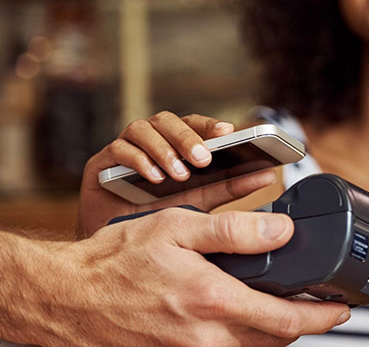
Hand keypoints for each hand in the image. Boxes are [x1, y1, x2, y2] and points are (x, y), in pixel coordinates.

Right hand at [55, 208, 350, 346]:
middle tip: (321, 306)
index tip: (343, 308)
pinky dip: (245, 339)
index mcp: (213, 303)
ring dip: (275, 333)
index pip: (287, 321)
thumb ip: (234, 231)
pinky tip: (243, 318)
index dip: (322, 317)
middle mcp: (207, 338)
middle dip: (304, 325)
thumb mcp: (178, 228)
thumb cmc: (116, 261)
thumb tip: (283, 230)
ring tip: (286, 308)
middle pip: (276, 341)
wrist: (65, 299)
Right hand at [79, 111, 275, 236]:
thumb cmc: (158, 219)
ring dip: (164, 149)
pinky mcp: (102, 163)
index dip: (211, 125)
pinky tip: (153, 178)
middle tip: (203, 158)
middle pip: (170, 121)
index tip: (229, 131)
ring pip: (144, 128)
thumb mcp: (200, 202)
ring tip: (178, 173)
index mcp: (176, 145)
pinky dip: (138, 160)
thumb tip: (267, 174)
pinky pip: (119, 149)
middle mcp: (152, 141)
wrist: (114, 248)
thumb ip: (230, 187)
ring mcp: (126, 149)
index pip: (195, 124)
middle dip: (187, 137)